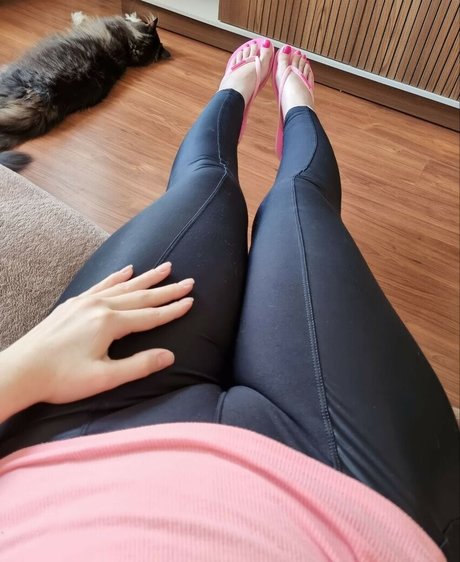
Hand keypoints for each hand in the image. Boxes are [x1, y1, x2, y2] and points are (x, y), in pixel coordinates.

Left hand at [0, 262, 193, 419]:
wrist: (21, 370)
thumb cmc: (62, 378)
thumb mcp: (104, 378)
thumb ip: (139, 365)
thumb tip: (170, 355)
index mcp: (110, 323)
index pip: (151, 315)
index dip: (173, 309)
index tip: (191, 301)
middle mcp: (100, 306)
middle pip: (141, 296)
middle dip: (167, 289)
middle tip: (189, 281)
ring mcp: (86, 302)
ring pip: (124, 286)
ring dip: (147, 278)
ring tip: (165, 267)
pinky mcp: (74, 304)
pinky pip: (102, 285)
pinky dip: (117, 277)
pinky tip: (127, 269)